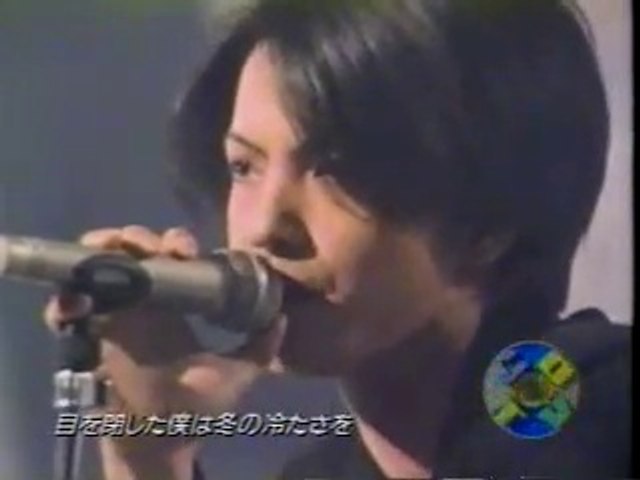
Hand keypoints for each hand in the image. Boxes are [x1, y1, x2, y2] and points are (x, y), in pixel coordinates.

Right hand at [43, 225, 285, 478]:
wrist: (163, 438)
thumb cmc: (197, 407)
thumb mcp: (240, 373)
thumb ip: (262, 347)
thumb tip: (282, 318)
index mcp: (178, 304)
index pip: (174, 258)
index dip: (178, 243)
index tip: (185, 250)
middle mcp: (146, 302)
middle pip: (136, 253)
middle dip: (140, 238)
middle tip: (151, 246)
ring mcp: (117, 315)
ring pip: (101, 269)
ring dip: (101, 252)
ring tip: (110, 248)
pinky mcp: (91, 335)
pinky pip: (66, 310)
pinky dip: (63, 300)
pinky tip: (76, 298)